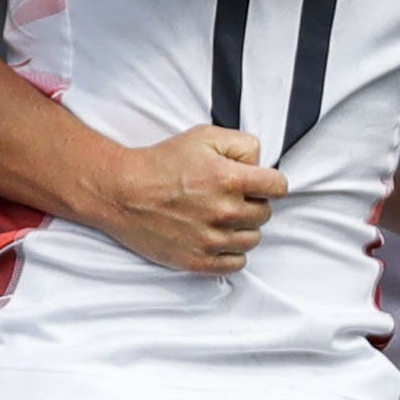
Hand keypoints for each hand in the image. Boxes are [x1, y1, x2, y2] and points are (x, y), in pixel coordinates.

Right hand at [88, 125, 285, 275]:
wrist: (120, 193)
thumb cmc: (160, 163)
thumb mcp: (203, 136)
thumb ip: (242, 145)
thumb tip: (261, 164)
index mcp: (230, 179)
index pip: (279, 187)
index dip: (267, 182)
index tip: (254, 183)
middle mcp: (225, 211)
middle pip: (265, 213)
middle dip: (250, 203)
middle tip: (225, 196)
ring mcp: (212, 240)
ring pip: (253, 239)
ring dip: (241, 228)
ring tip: (217, 216)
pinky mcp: (199, 261)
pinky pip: (237, 263)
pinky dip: (231, 252)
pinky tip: (215, 237)